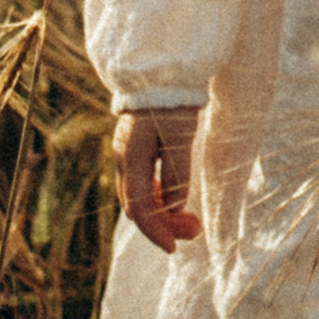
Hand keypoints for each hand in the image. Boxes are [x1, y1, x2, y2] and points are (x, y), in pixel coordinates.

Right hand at [113, 106, 201, 250]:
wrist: (164, 69)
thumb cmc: (173, 101)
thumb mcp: (180, 138)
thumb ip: (176, 175)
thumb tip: (172, 208)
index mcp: (131, 160)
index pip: (139, 210)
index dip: (157, 233)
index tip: (174, 249)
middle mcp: (123, 160)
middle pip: (138, 207)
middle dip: (164, 224)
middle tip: (195, 229)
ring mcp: (126, 153)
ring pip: (139, 196)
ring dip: (162, 211)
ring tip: (190, 217)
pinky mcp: (134, 146)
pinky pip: (142, 182)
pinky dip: (158, 196)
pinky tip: (175, 195)